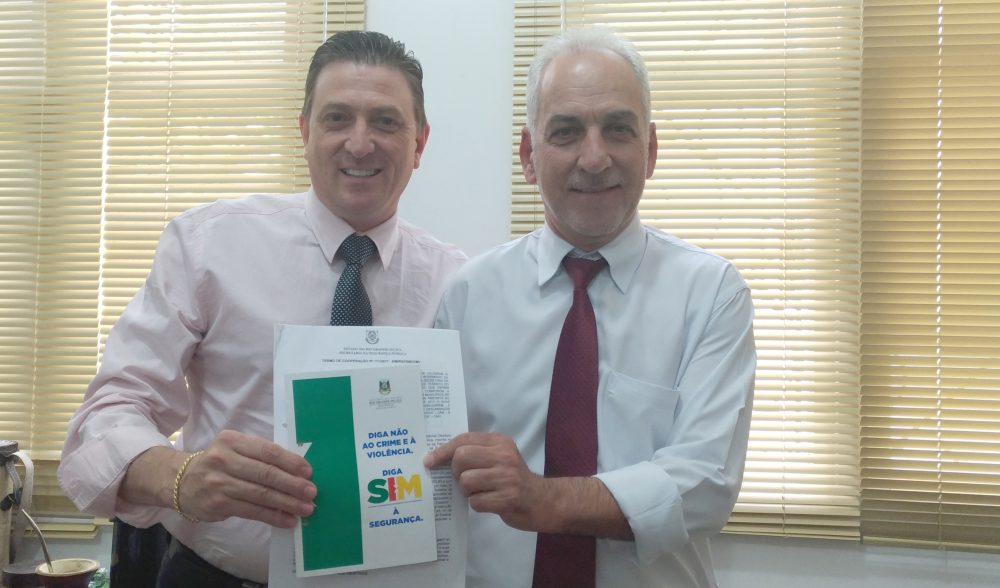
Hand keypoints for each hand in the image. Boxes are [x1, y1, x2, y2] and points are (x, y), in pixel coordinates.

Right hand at [132, 430, 315, 528]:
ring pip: (261, 494)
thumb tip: (296, 470)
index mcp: (232, 441)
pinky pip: (252, 511)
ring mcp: (220, 483)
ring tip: (305, 508)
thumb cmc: (217, 464)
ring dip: (287, 503)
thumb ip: (259, 456)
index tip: (308, 471)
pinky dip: (273, 516)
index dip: (290, 462)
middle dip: (293, 484)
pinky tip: (288, 520)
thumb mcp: (233, 450)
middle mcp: (224, 459)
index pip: (267, 451)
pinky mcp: (218, 504)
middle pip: (266, 473)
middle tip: (312, 492)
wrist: (179, 481)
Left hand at [425, 432, 633, 539]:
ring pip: (465, 481)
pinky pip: (476, 501)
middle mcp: (504, 456)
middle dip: (456, 472)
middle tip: (466, 479)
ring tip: (481, 491)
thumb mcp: (500, 457)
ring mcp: (507, 477)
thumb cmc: (514, 478)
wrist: (543, 500)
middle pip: (460, 458)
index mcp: (500, 442)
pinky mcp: (508, 498)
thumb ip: (476, 453)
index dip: (443, 451)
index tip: (429, 461)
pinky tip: (490, 502)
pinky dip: (478, 504)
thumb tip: (438, 457)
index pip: (464, 440)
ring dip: (467, 491)